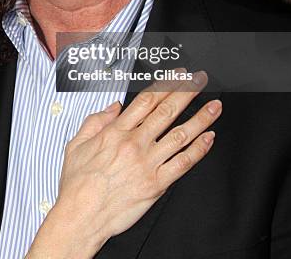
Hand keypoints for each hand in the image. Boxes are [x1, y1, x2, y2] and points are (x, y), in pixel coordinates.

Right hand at [30, 70, 220, 258]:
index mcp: (115, 132)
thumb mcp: (76, 143)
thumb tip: (113, 106)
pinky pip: (183, 163)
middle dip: (186, 92)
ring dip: (201, 118)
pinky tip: (209, 139)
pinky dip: (199, 150)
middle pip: (167, 111)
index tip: (177, 76)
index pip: (146, 100)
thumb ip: (96, 121)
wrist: (81, 214)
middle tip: (199, 81)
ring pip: (180, 135)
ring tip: (214, 107)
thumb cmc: (78, 183)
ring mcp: (147, 163)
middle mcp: (134, 144)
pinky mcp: (156, 184)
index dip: (165, 85)